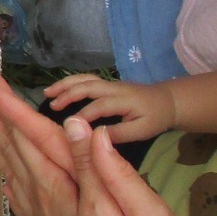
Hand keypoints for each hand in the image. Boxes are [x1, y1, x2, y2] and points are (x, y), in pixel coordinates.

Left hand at [0, 75, 142, 215]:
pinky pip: (19, 195)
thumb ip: (92, 164)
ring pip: (11, 167)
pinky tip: (7, 178)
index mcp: (55, 184)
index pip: (26, 135)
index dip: (8, 105)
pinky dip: (10, 176)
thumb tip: (75, 124)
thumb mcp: (110, 208)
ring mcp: (39, 214)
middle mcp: (39, 196)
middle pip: (10, 147)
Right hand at [44, 74, 177, 141]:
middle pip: (87, 85)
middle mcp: (114, 88)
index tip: (68, 128)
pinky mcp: (107, 84)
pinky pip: (86, 79)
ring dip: (65, 83)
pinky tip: (60, 89)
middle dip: (67, 94)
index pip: (98, 106)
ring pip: (84, 79)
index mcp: (123, 100)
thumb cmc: (155, 118)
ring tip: (47, 92)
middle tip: (51, 106)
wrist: (168, 101)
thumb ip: (119, 133)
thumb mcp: (141, 130)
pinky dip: (71, 82)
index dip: (82, 116)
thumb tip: (95, 136)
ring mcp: (110, 83)